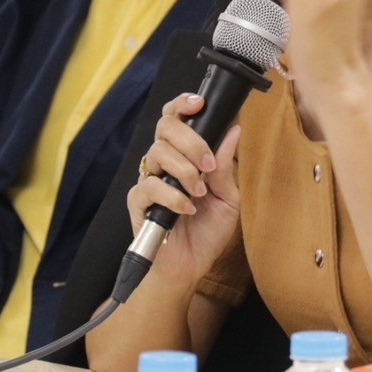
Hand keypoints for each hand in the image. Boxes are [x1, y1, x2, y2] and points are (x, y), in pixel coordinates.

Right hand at [128, 92, 242, 283]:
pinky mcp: (138, 202)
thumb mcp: (227, 197)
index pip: (176, 119)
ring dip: (185, 170)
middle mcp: (163, 163)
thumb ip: (226, 165)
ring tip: (200, 192)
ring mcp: (148, 180)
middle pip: (165, 126)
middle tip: (208, 164)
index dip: (183, 104)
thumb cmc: (206, 233)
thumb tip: (233, 129)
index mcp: (184, 156)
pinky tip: (187, 208)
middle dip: (191, 139)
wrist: (189, 268)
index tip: (200, 103)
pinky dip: (173, 196)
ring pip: (158, 152)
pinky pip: (149, 186)